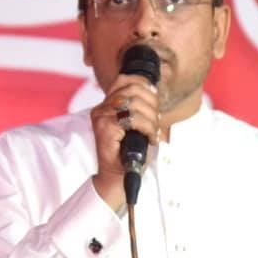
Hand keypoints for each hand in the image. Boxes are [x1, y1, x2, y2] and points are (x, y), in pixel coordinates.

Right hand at [90, 74, 160, 209]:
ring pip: (134, 104)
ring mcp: (101, 117)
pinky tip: (150, 138)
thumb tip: (152, 89)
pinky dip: (147, 128)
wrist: (118, 177)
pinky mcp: (105, 128)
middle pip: (133, 89)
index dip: (144, 85)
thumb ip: (138, 107)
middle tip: (157, 121)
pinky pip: (133, 119)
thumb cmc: (127, 153)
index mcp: (105, 105)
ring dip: (151, 118)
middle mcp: (101, 109)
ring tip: (153, 132)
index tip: (155, 98)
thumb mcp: (135, 125)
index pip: (124, 80)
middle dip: (152, 104)